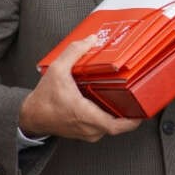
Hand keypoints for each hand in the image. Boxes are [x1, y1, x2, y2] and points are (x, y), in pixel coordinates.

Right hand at [19, 35, 142, 141]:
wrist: (31, 116)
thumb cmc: (43, 98)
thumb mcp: (57, 70)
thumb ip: (74, 53)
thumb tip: (90, 40)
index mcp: (84, 114)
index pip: (115, 125)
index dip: (132, 121)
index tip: (143, 113)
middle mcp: (88, 128)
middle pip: (118, 126)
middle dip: (129, 114)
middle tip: (138, 100)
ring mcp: (87, 133)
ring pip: (110, 127)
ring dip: (119, 116)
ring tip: (126, 100)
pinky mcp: (84, 133)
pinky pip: (102, 128)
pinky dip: (109, 118)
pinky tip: (110, 105)